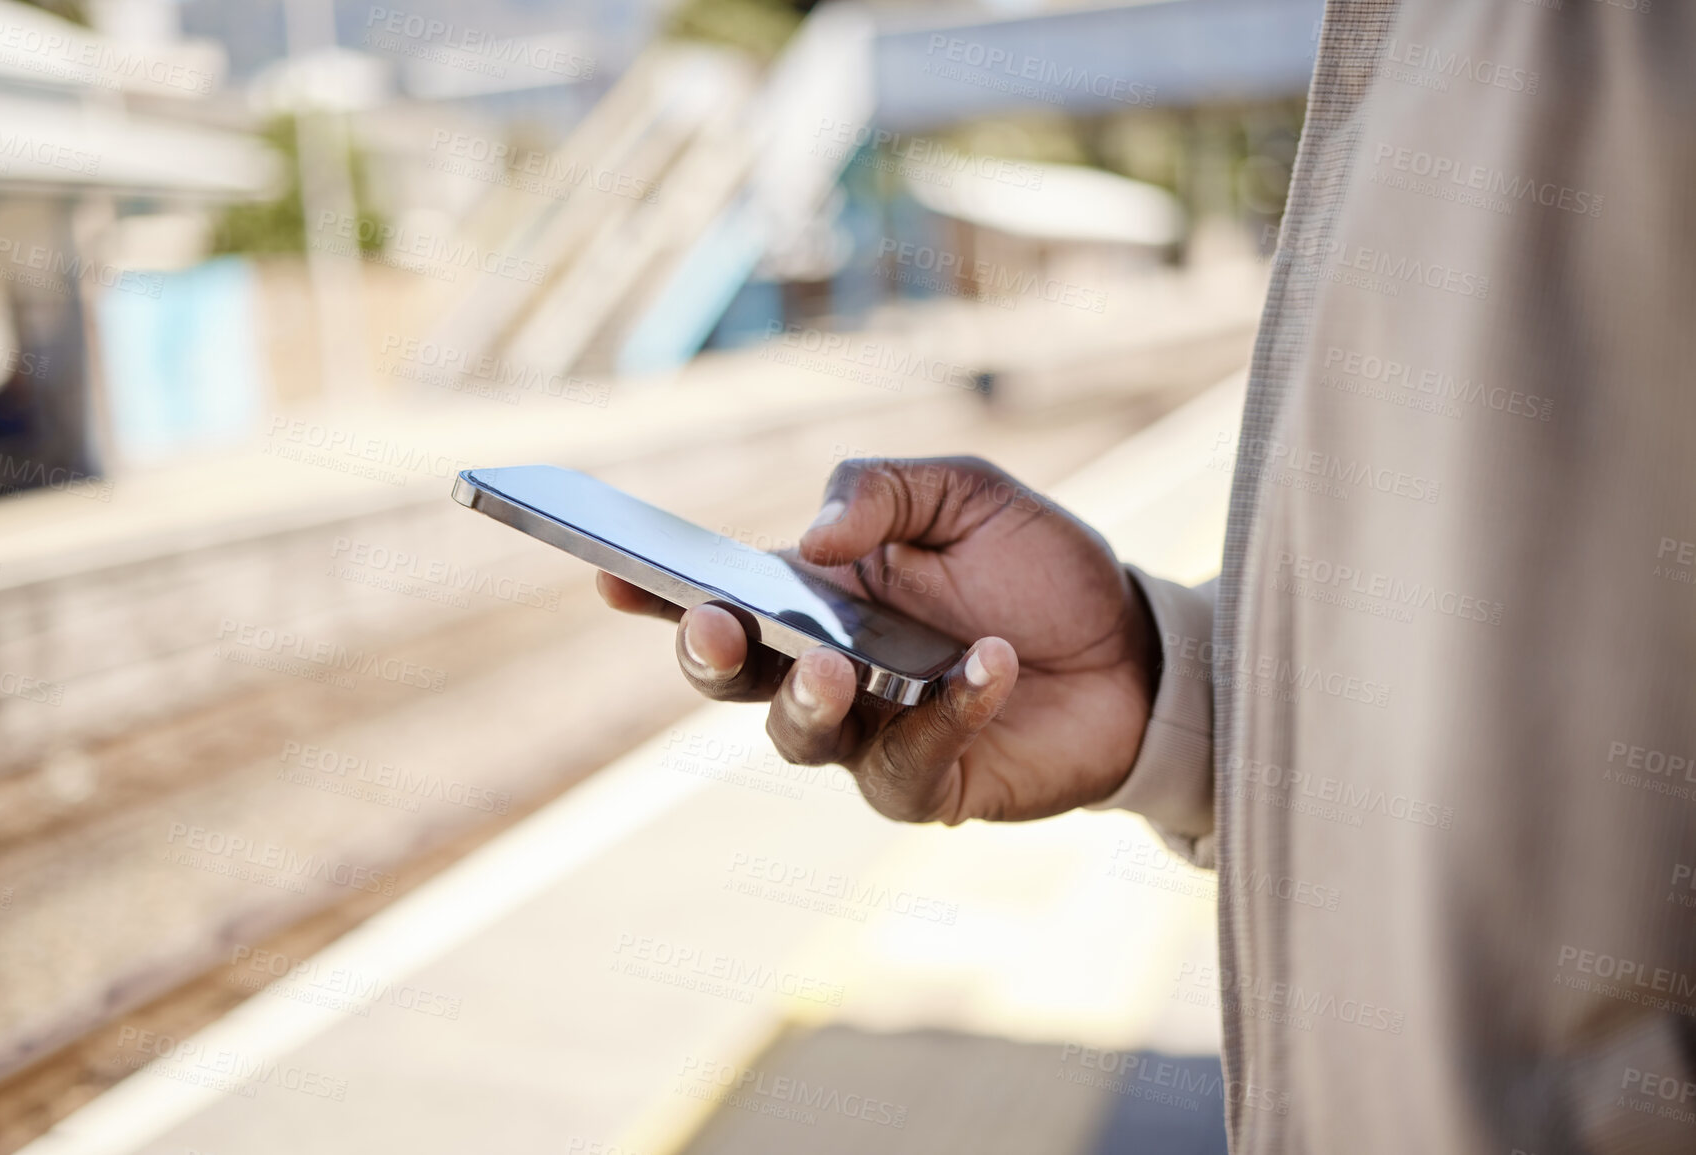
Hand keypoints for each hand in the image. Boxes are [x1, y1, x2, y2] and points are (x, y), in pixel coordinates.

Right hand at [596, 457, 1161, 823]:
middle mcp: (828, 671)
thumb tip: (814, 540)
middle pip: (735, 681)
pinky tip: (989, 664)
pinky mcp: (931, 785)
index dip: (656, 592)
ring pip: (802, 738)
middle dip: (711, 655)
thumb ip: (883, 492)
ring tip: (842, 664)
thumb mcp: (965, 493)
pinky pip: (908, 765)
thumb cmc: (1037, 567)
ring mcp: (873, 735)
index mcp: (816, 598)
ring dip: (811, 699)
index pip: (719, 595)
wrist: (1135, 647)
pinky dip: (946, 713)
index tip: (610, 572)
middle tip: (717, 624)